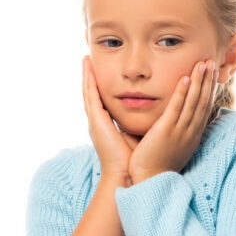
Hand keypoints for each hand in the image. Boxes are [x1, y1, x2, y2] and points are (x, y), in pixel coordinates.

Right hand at [83, 57, 134, 182]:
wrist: (125, 175)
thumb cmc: (132, 161)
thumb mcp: (133, 136)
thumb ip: (136, 124)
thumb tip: (149, 115)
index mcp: (106, 126)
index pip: (100, 101)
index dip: (98, 86)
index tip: (99, 72)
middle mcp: (98, 122)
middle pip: (91, 94)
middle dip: (89, 77)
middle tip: (87, 60)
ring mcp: (95, 121)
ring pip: (88, 92)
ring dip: (86, 75)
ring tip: (85, 59)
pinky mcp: (97, 121)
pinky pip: (91, 97)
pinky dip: (89, 82)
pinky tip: (88, 69)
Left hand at [128, 60, 217, 182]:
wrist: (149, 181)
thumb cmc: (156, 166)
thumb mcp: (171, 146)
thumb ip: (172, 130)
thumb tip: (170, 119)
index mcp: (192, 135)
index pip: (204, 108)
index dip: (208, 90)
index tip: (211, 75)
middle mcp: (190, 132)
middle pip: (202, 102)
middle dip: (208, 81)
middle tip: (211, 62)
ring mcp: (180, 132)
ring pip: (193, 102)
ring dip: (199, 81)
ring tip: (202, 64)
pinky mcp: (166, 132)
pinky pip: (177, 109)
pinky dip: (182, 93)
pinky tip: (186, 79)